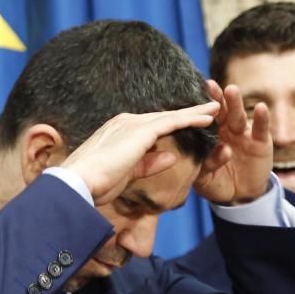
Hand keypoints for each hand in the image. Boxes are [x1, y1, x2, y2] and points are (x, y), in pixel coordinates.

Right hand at [61, 101, 218, 204]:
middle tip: (208, 109)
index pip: (152, 126)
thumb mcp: (126, 174)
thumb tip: (170, 156)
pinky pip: (172, 122)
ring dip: (195, 113)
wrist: (79, 183)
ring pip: (171, 116)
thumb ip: (147, 164)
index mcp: (119, 132)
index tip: (187, 123)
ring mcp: (133, 125)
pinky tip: (208, 119)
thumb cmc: (95, 184)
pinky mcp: (141, 132)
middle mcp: (126, 122)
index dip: (171, 124)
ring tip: (215, 109)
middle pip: (164, 117)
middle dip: (188, 114)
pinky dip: (191, 119)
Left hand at [194, 81, 271, 204]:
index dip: (197, 110)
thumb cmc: (218, 182)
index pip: (202, 120)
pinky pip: (260, 128)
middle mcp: (225, 131)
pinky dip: (262, 118)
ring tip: (231, 90)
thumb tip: (219, 150)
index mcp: (208, 136)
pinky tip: (261, 108)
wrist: (240, 195)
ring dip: (235, 104)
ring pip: (238, 117)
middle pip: (219, 113)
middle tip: (210, 85)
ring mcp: (243, 134)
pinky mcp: (260, 141)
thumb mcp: (206, 178)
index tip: (189, 97)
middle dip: (215, 99)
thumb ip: (206, 165)